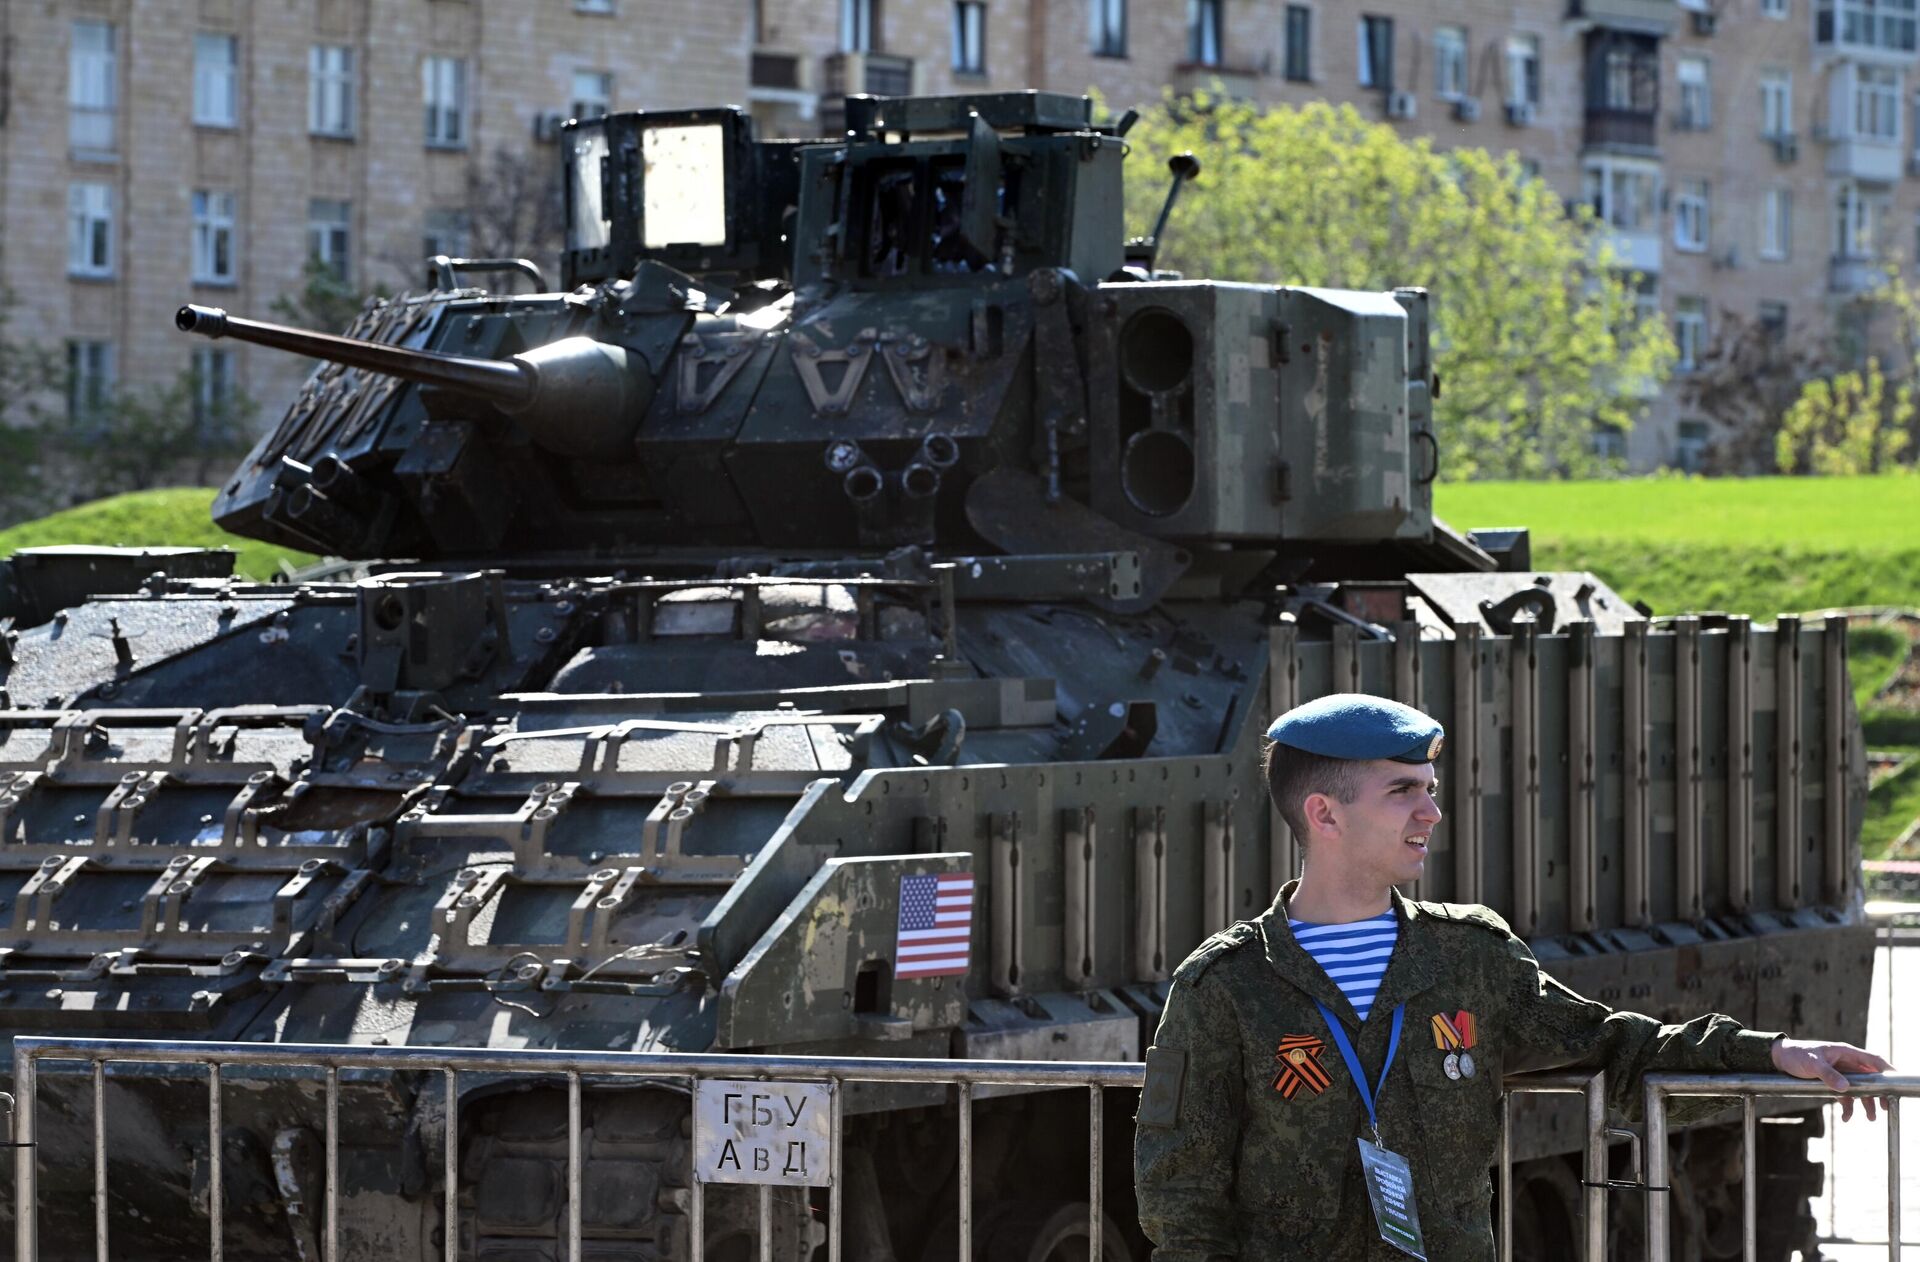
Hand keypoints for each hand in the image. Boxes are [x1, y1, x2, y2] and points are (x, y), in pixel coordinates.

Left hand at [1770, 1038, 1894, 1120]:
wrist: (1780, 1059)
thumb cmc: (1797, 1055)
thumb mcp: (1812, 1064)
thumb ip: (1828, 1074)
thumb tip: (1845, 1088)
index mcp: (1846, 1053)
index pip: (1873, 1060)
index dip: (1887, 1070)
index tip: (1897, 1082)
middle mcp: (1847, 1063)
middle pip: (1871, 1078)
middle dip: (1879, 1093)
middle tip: (1886, 1107)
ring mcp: (1841, 1073)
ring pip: (1861, 1089)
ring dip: (1866, 1103)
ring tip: (1870, 1118)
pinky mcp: (1833, 1083)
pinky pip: (1846, 1096)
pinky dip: (1848, 1107)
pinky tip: (1845, 1118)